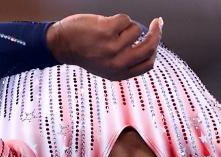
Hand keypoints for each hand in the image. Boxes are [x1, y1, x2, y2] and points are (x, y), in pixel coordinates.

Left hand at [47, 13, 162, 80]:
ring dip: (127, 25)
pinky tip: (105, 23)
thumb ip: (125, 61)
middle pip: (149, 47)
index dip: (155, 50)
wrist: (62, 45)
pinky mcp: (107, 31)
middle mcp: (118, 62)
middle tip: (158, 23)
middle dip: (157, 33)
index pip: (148, 64)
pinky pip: (125, 19)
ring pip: (136, 30)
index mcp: (119, 73)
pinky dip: (118, 18)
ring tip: (111, 29)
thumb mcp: (106, 66)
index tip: (157, 39)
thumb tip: (150, 45)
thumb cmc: (84, 52)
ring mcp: (113, 47)